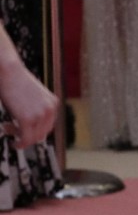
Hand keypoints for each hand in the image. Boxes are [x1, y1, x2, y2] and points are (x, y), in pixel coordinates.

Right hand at [0, 28, 57, 147]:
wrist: (9, 71)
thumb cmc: (16, 81)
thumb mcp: (33, 96)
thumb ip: (36, 109)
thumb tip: (30, 126)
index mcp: (53, 103)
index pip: (48, 126)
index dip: (35, 132)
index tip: (25, 132)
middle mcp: (50, 109)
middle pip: (42, 134)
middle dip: (27, 136)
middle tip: (13, 131)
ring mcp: (40, 114)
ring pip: (33, 139)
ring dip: (20, 138)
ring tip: (8, 128)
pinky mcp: (27, 118)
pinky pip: (25, 139)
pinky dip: (19, 143)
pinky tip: (13, 141)